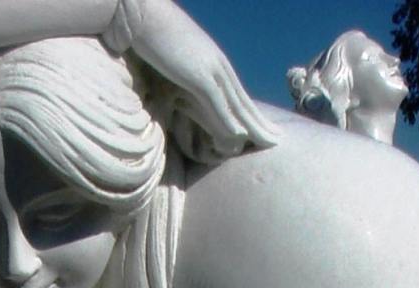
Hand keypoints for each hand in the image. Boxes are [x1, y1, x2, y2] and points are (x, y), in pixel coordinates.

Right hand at [132, 0, 276, 159]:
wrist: (142, 12)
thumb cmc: (151, 32)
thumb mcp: (173, 54)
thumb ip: (183, 68)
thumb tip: (179, 83)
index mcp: (213, 58)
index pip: (237, 90)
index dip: (251, 111)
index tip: (262, 125)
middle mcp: (217, 64)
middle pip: (244, 100)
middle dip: (261, 122)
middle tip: (276, 140)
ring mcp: (210, 70)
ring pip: (237, 105)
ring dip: (253, 127)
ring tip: (268, 144)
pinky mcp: (198, 76)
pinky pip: (218, 104)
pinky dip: (229, 123)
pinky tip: (241, 139)